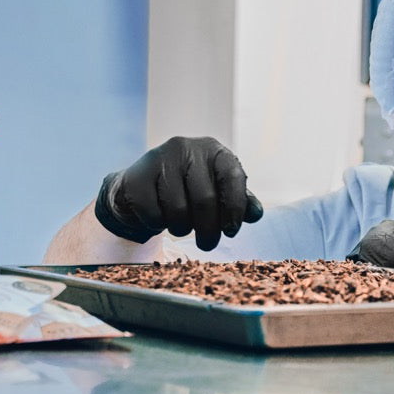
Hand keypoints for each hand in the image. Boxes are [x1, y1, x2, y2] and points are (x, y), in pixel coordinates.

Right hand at [93, 137, 262, 250]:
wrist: (140, 188)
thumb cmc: (188, 191)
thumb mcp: (217, 192)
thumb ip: (239, 202)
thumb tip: (256, 214)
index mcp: (213, 150)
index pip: (233, 176)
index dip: (235, 207)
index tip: (232, 231)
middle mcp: (186, 148)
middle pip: (205, 199)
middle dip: (208, 230)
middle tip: (207, 244)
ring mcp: (159, 159)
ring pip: (178, 210)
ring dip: (182, 229)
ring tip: (180, 226)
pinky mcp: (137, 177)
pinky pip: (154, 214)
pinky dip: (158, 225)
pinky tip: (158, 217)